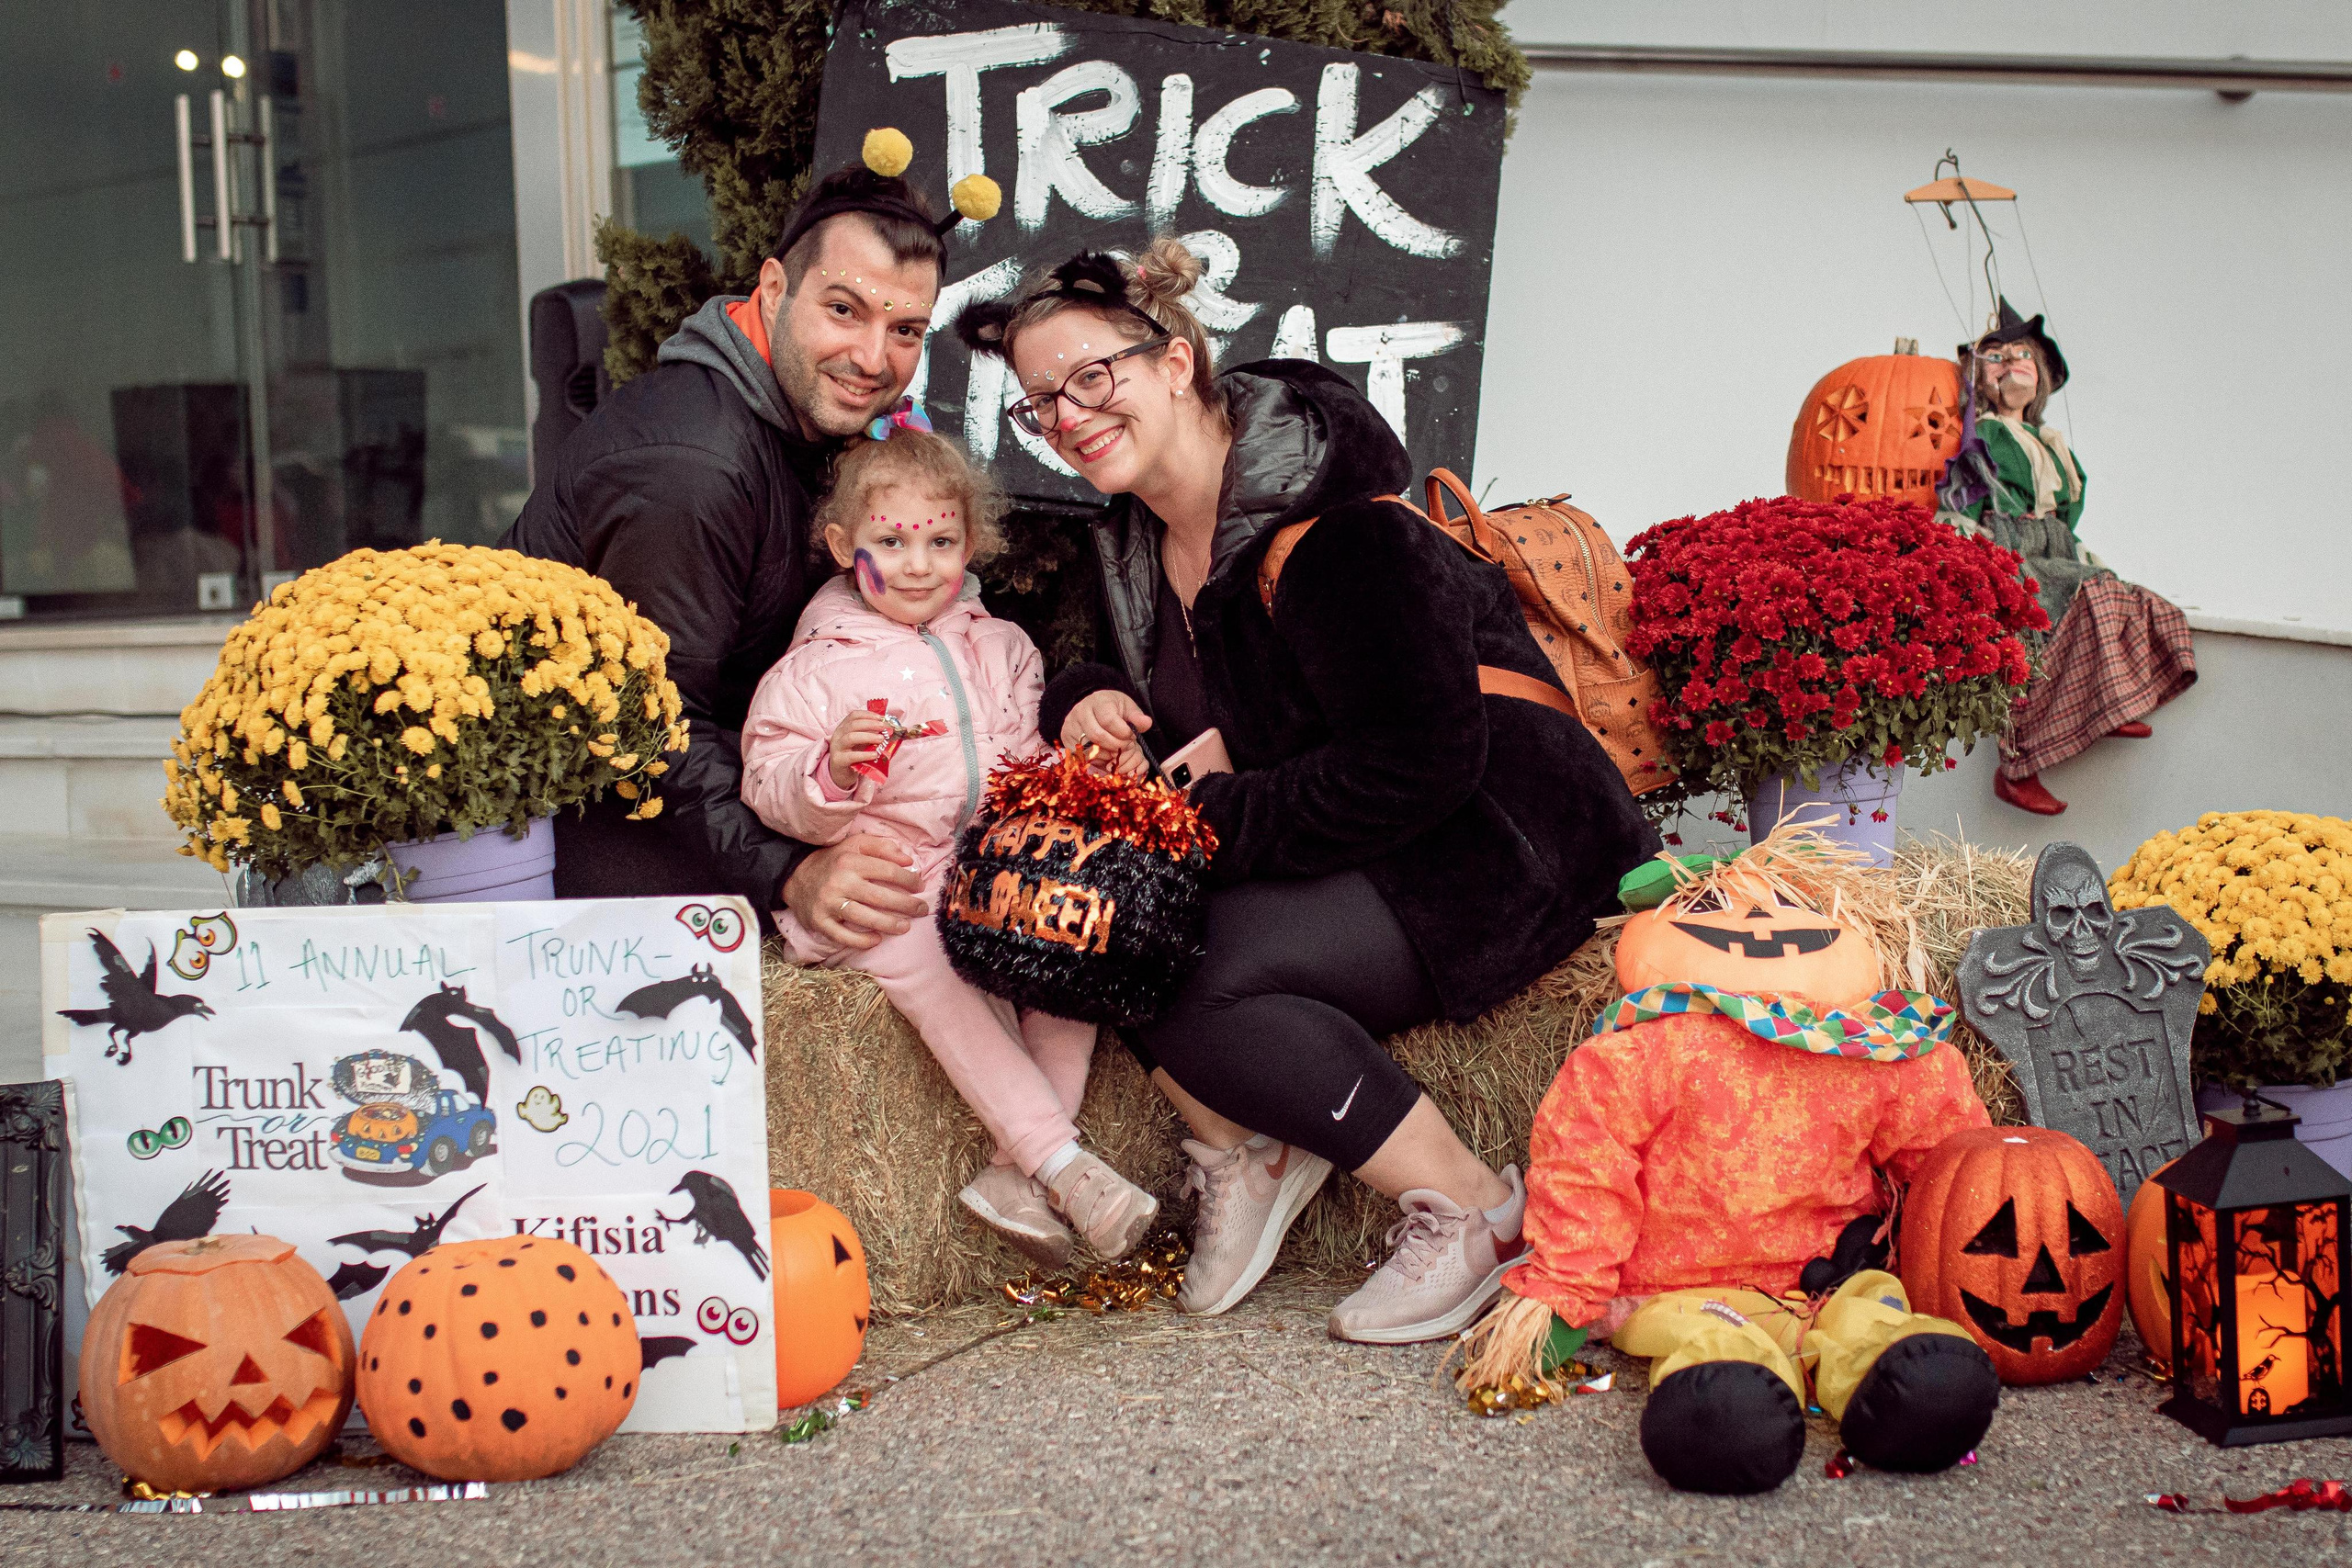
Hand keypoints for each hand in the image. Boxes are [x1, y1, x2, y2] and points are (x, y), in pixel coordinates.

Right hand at [781, 833, 925, 950]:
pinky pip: (843, 936)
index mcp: (850, 861)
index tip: (920, 886)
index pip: (888, 871)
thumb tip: (907, 859)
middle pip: (880, 897)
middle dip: (906, 905)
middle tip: (921, 910)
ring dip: (889, 924)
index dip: (909, 880)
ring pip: (864, 917)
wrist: (795, 877)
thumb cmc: (833, 862)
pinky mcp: (820, 922)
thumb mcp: (854, 845)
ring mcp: (829, 903)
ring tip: (905, 927)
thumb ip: (881, 847)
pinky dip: (861, 941)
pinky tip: (877, 940)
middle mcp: (840, 882)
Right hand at [828, 711, 892, 790]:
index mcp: (843, 727)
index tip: (882, 718)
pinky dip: (864, 754)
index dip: (868, 715)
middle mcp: (838, 735)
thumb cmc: (853, 755)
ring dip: (868, 737)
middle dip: (871, 724)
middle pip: (853, 724)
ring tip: (881, 739)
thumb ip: (872, 735)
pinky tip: (875, 755)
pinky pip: (851, 756)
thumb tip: (890, 730)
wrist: (840, 774)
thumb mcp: (861, 743)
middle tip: (884, 728)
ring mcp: (836, 747)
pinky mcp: (838, 760)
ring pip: (851, 737)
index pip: (854, 715)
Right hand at [1060, 689, 1151, 777]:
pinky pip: (1081, 756)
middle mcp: (1080, 712)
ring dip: (1107, 754)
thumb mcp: (1127, 707)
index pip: (1109, 720)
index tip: (1131, 736)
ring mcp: (1070, 726)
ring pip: (1088, 748)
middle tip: (1126, 746)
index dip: (1123, 733)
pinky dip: (1096, 759)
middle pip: (1097, 736)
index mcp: (1097, 701)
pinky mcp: (1066, 739)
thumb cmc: (1113, 708)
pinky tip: (1105, 755)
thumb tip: (1146, 723)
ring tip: (1116, 750)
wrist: (1092, 707)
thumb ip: (1137, 717)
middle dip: (1116, 745)